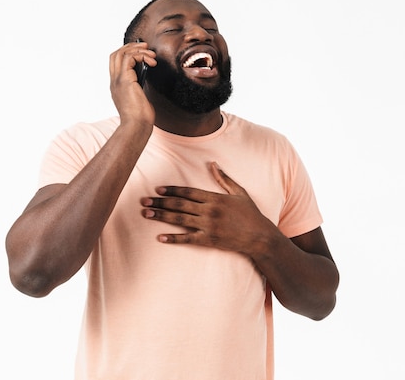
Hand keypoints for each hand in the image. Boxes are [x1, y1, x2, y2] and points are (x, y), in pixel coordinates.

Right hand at [109, 42, 156, 124]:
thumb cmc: (140, 117)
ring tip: (152, 55)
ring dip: (139, 50)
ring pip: (122, 53)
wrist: (137, 126)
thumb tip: (146, 74)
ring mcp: (118, 80)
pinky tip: (152, 63)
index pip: (115, 63)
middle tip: (145, 46)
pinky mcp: (125, 80)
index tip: (141, 53)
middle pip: (115, 54)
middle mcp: (114, 82)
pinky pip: (130, 58)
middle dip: (130, 47)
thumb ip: (138, 85)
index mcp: (116, 86)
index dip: (126, 53)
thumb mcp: (139, 97)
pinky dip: (142, 56)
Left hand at [140, 162, 280, 255]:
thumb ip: (224, 178)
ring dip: (161, 216)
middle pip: (180, 205)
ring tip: (146, 214)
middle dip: (160, 202)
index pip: (188, 192)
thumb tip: (213, 164)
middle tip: (144, 201)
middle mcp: (209, 211)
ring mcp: (208, 226)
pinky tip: (160, 237)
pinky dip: (173, 238)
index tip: (158, 189)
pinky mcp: (209, 240)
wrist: (260, 236)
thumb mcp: (239, 192)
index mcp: (215, 198)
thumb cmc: (251, 214)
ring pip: (180, 220)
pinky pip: (188, 239)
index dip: (172, 190)